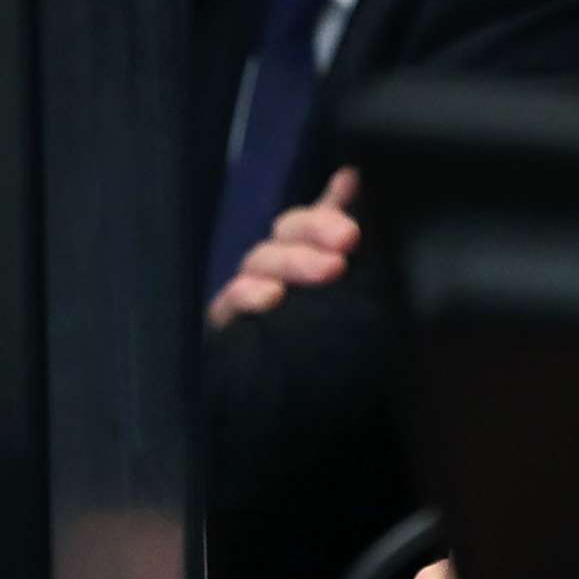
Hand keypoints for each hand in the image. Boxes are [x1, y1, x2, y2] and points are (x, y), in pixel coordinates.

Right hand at [207, 167, 361, 325]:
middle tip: (349, 243)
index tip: (353, 229)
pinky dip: (249, 294)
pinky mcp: (224, 325)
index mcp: (298, 253)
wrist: (297, 403)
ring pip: (260, 262)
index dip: (325, 216)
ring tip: (328, 271)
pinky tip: (271, 298)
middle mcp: (268, 268)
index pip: (305, 222)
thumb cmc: (318, 335)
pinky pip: (229, 303)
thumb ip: (338, 226)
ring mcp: (243, 295)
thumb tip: (348, 175)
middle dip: (317, 232)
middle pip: (284, 235)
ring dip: (293, 261)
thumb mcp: (343, 284)